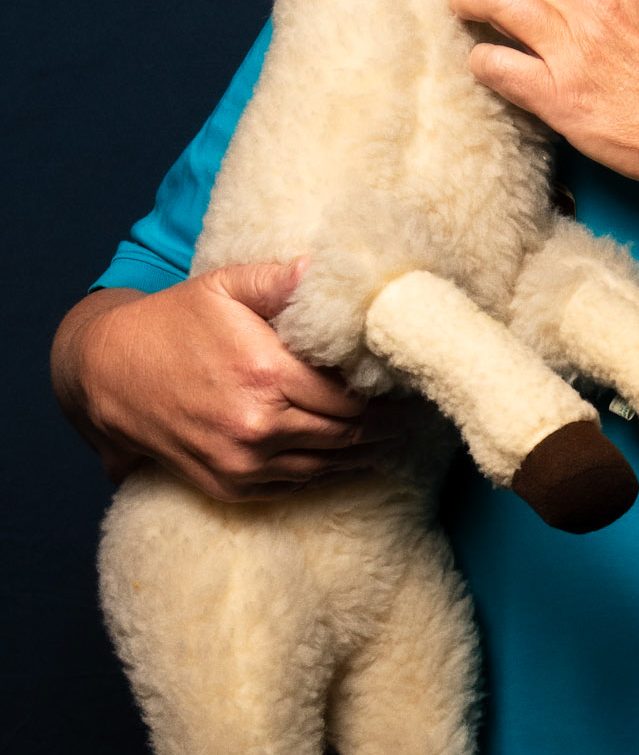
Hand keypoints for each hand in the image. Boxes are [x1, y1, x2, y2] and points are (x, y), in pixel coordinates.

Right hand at [52, 263, 410, 503]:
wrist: (107, 374)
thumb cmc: (172, 323)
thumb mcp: (224, 286)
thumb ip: (281, 280)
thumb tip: (327, 269)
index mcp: (265, 375)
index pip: (350, 397)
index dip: (387, 395)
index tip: (410, 384)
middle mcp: (257, 427)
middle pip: (347, 434)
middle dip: (386, 424)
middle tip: (416, 410)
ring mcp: (241, 463)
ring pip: (327, 464)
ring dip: (366, 451)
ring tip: (394, 433)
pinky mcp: (229, 485)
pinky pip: (296, 483)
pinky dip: (328, 469)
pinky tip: (350, 453)